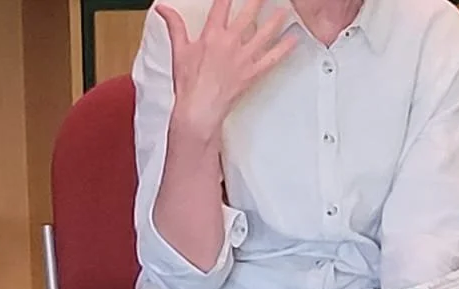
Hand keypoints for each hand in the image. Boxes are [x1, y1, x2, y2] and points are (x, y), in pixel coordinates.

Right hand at [156, 0, 295, 146]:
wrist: (200, 109)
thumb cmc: (190, 83)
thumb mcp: (179, 50)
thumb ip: (175, 25)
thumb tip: (164, 8)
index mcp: (212, 35)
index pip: (222, 4)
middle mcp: (230, 43)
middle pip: (249, 13)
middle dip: (258, 0)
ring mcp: (244, 58)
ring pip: (265, 33)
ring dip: (277, 19)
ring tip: (285, 9)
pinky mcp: (253, 73)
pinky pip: (273, 58)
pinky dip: (285, 48)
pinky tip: (294, 39)